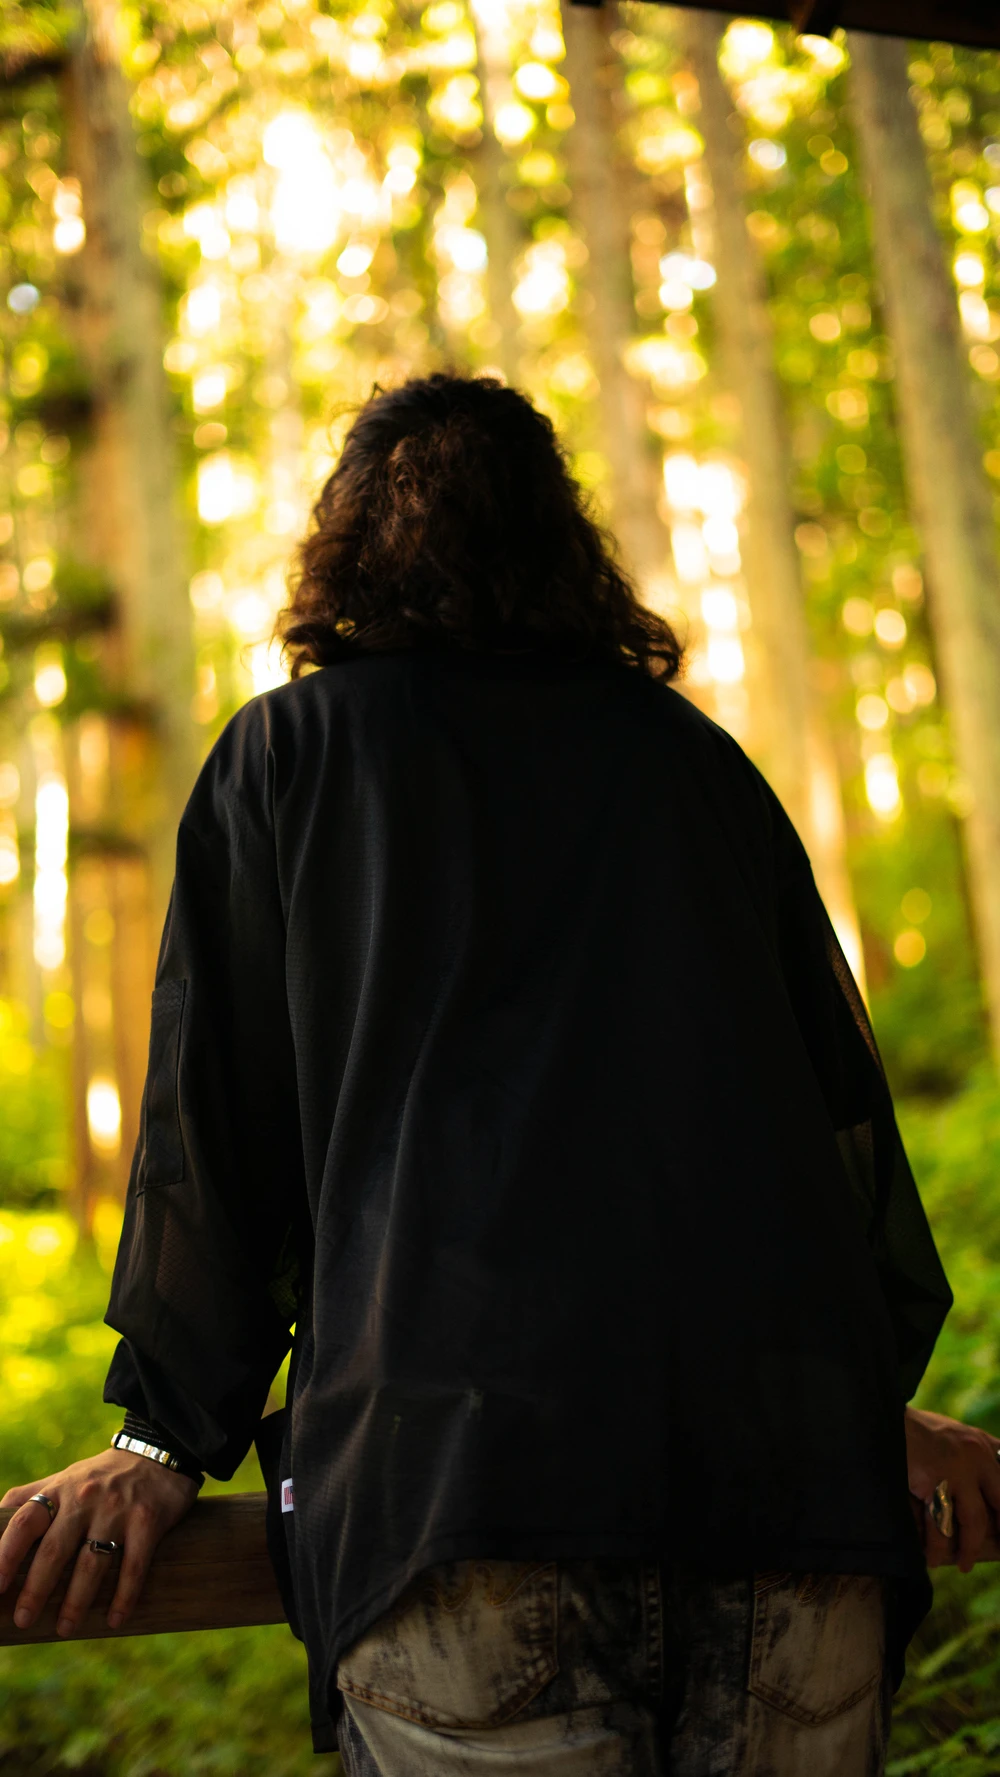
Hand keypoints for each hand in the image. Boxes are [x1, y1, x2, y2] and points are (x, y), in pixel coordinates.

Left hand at [0, 1446, 199, 1636]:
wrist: (158, 1452)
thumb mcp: (63, 1478)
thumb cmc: (100, 1476)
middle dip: (36, 1589)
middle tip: (23, 1619)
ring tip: (65, 1629)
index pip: (25, 1522)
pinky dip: (123, 1596)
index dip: (6, 1554)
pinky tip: (114, 1620)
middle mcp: (85, 1498)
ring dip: (77, 1601)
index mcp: (59, 1491)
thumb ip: (29, 1497)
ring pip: (92, 1563)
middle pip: (54, 1549)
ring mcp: (117, 1510)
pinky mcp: (147, 1520)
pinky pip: (134, 1566)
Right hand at [905, 1405, 999, 1572]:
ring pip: (972, 1522)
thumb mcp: (957, 1433)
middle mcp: (974, 1457)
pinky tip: (932, 1557)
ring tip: (963, 1565)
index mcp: (982, 1445)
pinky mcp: (929, 1482)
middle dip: (999, 1534)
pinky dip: (935, 1546)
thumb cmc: (920, 1430)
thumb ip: (980, 1452)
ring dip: (968, 1549)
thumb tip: (996, 1477)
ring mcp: (953, 1470)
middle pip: (999, 1505)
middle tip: (998, 1553)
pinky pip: (938, 1524)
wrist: (883, 1418)